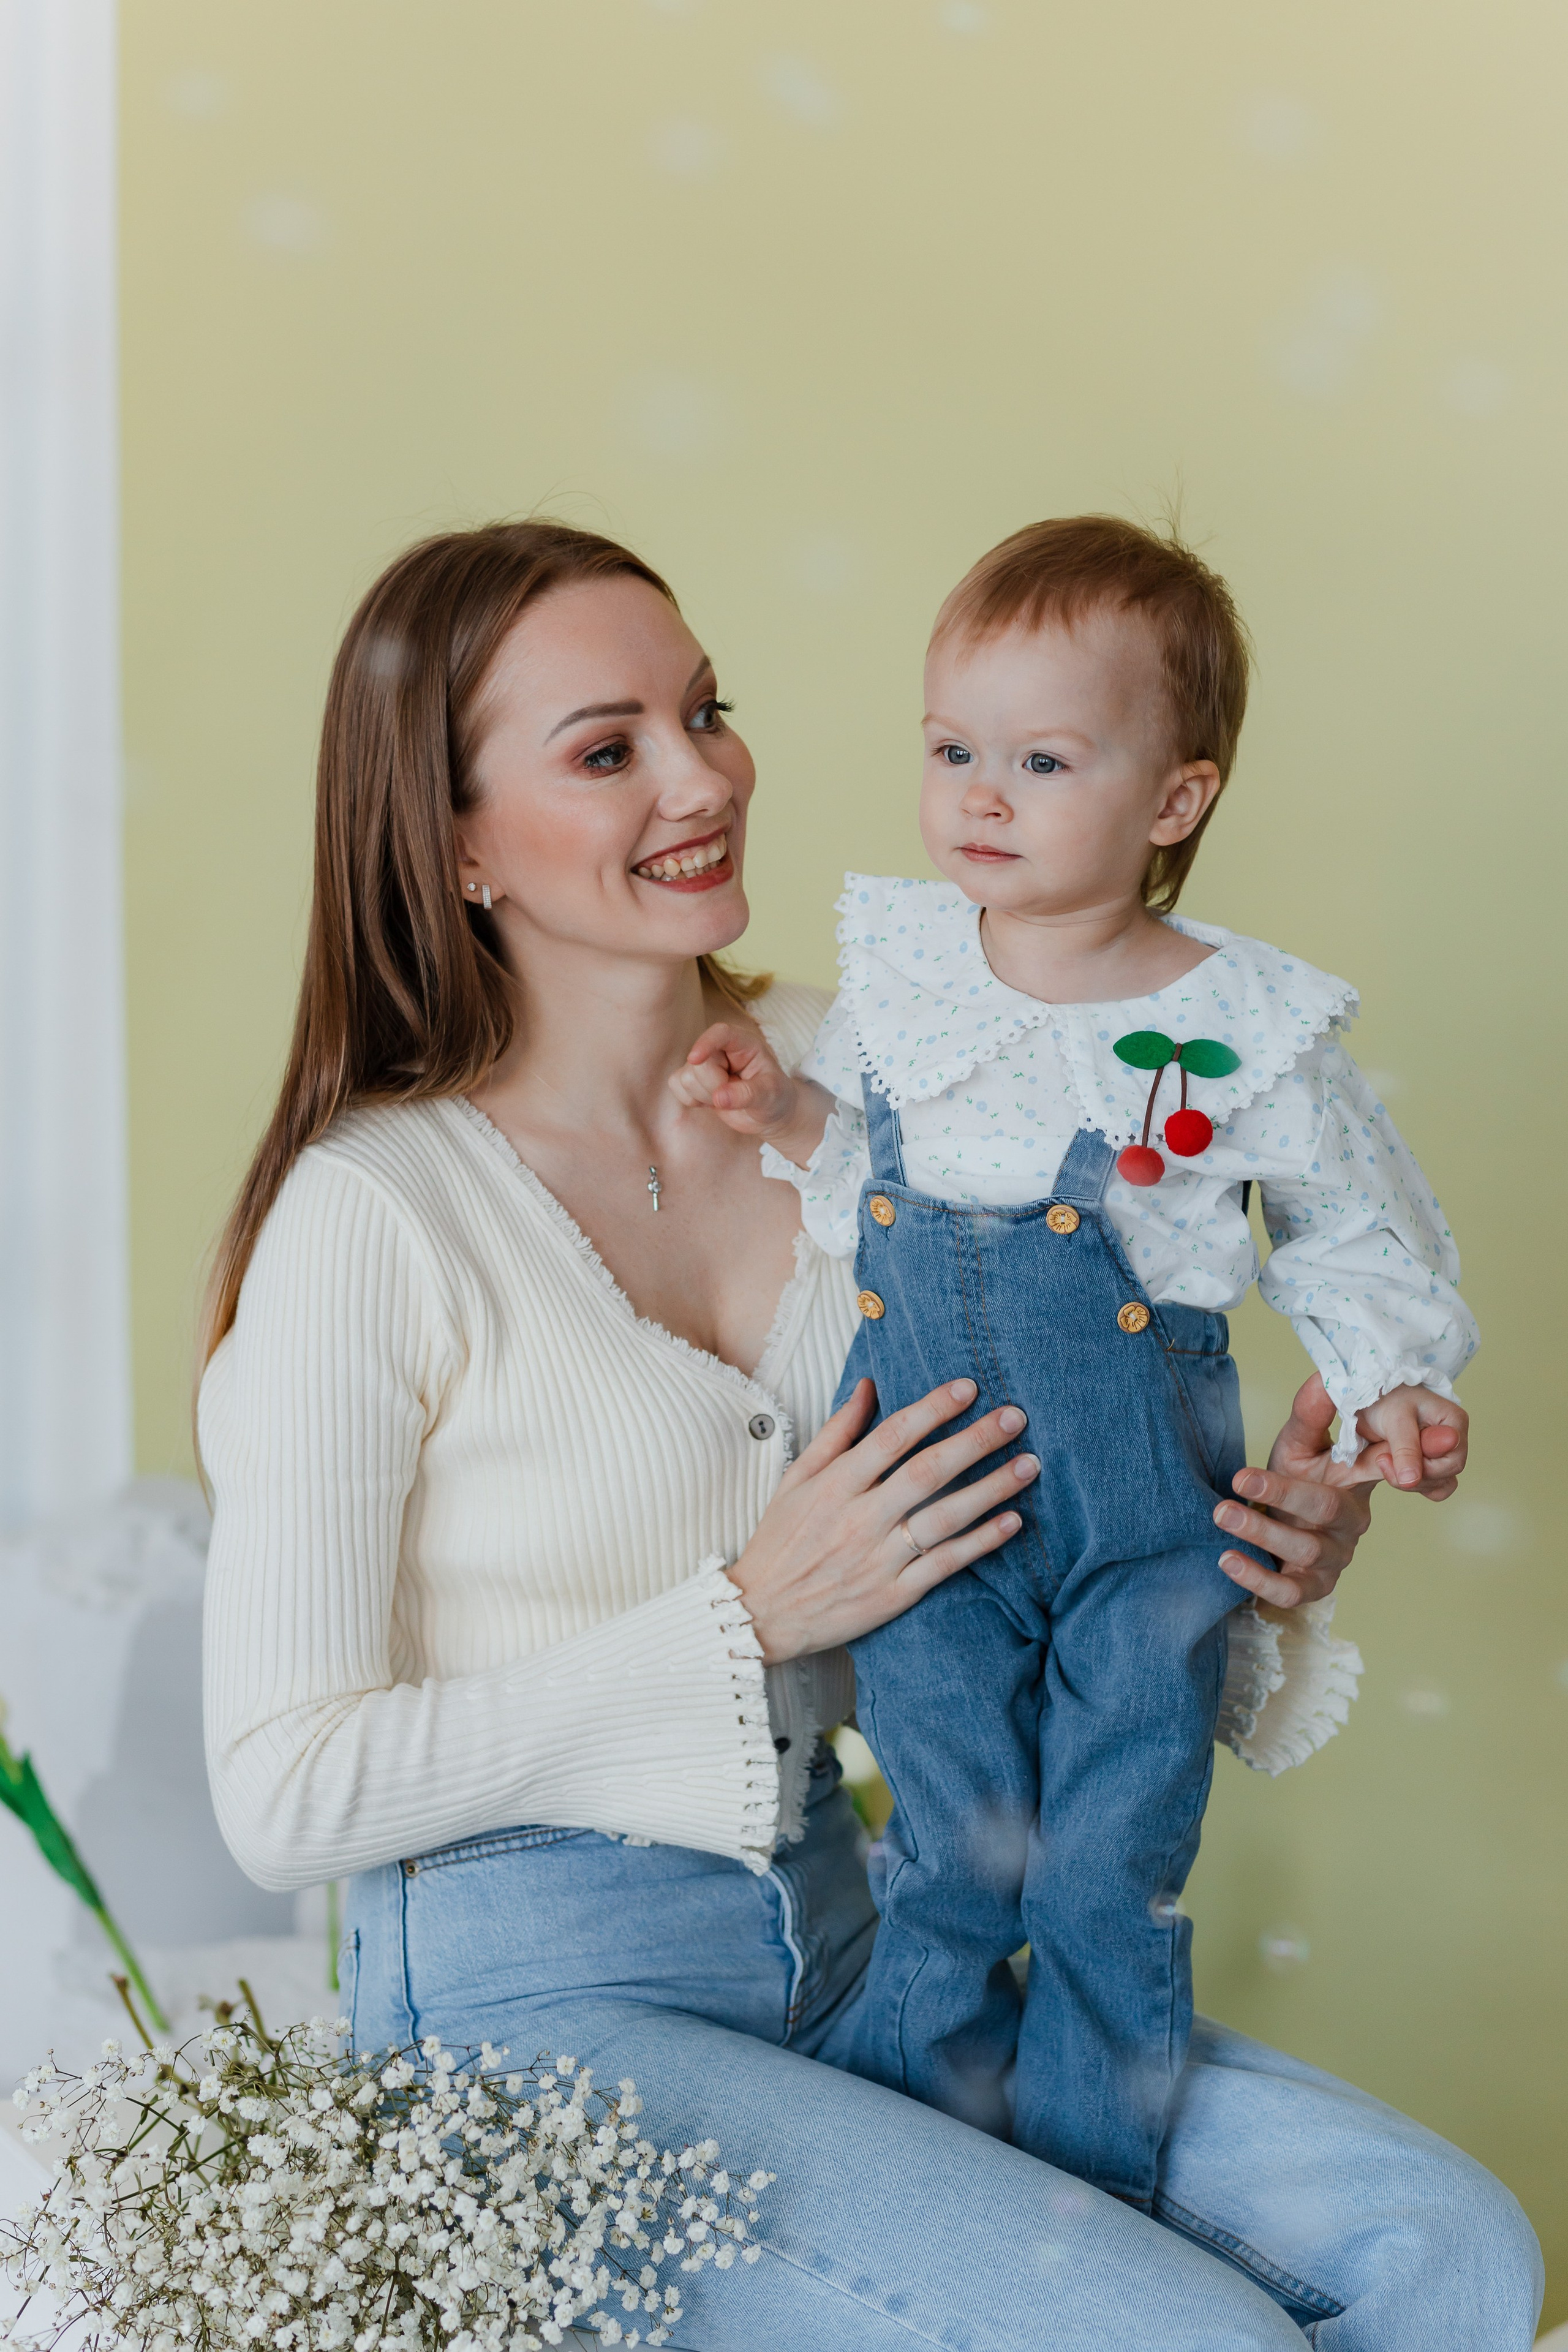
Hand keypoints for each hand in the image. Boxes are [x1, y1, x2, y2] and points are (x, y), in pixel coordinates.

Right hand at [668, 1022, 833, 1163]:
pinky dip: (692, 1100)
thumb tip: (718, 1098)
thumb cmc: (775, 1098)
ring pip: (685, 1077)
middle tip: (737, 1095)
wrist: (769, 1114)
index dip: (706, 1043)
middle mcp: (721, 1050)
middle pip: (699, 1064)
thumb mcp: (770, 1095)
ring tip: (728, 1098)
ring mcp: (704, 1064)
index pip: (721, 1033)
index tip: (694, 1058)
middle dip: (714, 1086)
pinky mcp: (692, 1080)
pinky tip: (712, 1103)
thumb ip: (747, 1094)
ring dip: (704, 1096)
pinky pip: (676, 1087)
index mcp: (744, 1044)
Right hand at [729, 1378, 1040, 1664]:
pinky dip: (980, 1543)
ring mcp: (879, 1558)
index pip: (892, 1436)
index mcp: (835, 1484)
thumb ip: (837, 1431)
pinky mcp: (894, 1594)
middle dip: (976, 1441)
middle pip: (927, 1471)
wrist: (762, 1614)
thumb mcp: (797, 1478)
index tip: (969, 1387)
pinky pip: (945, 1564)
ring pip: (945, 1518)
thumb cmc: (780, 1540)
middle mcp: (860, 1518)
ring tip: (1029, 1465)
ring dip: (992, 1489)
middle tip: (1016, 1417)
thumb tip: (869, 1385)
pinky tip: (1012, 1522)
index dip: (932, 1408)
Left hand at [1212, 1373, 1372, 1610]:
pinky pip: (1290, 1593)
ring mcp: (1334, 1559)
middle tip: (1236, 1481)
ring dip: (1260, 1532)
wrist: (1283, 1529)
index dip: (1369, 1456)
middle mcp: (1352, 1523)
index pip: (1370, 1467)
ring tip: (1221, 1514)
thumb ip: (1312, 1414)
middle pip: (1326, 1510)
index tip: (1344, 1436)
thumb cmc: (1297, 1480)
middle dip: (1281, 1494)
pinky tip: (1227, 1560)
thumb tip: (1325, 1374)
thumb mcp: (1300, 1445)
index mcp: (1356, 1482)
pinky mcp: (1313, 1589)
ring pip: (1304, 1551)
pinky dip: (1257, 1578)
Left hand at [1353, 1385, 1467, 1495]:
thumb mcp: (1394, 1421)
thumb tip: (1412, 1480)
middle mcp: (1454, 1439)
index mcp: (1455, 1423)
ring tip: (1383, 1459)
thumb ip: (1405, 1450)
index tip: (1389, 1456)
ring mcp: (1443, 1454)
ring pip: (1438, 1484)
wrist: (1368, 1400)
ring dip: (1410, 1482)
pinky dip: (1411, 1484)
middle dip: (1413, 1474)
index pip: (1452, 1462)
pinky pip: (1430, 1487)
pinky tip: (1393, 1469)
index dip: (1424, 1467)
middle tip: (1382, 1459)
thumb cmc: (1385, 1398)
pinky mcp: (1430, 1464)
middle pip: (1446, 1475)